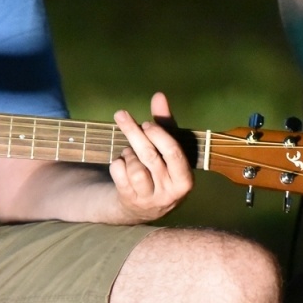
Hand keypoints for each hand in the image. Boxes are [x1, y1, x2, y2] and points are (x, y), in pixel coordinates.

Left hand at [109, 92, 193, 221]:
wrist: (144, 206)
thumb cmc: (159, 169)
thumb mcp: (166, 148)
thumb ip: (164, 122)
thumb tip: (159, 95)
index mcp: (185, 180)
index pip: (174, 152)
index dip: (158, 134)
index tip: (146, 123)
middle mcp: (170, 193)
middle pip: (150, 156)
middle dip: (133, 132)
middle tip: (121, 115)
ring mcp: (149, 200)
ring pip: (134, 168)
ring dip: (127, 153)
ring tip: (128, 152)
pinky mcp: (130, 202)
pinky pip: (120, 176)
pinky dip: (117, 164)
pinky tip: (121, 164)